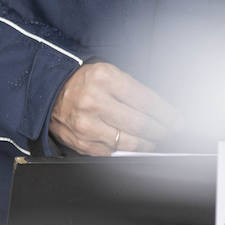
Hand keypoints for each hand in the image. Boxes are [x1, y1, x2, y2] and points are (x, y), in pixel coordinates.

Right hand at [49, 61, 179, 154]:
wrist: (46, 92)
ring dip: (147, 143)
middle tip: (169, 131)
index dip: (167, 113)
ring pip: (129, 141)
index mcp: (104, 78)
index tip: (177, 120)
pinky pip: (113, 152)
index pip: (146, 100)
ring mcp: (86, 124)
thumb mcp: (105, 73)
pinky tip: (133, 144)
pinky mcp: (81, 142)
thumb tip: (160, 110)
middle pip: (141, 123)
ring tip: (154, 139)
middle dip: (161, 130)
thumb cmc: (81, 82)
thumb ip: (130, 90)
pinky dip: (126, 150)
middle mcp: (95, 100)